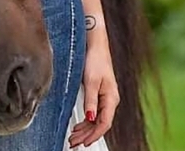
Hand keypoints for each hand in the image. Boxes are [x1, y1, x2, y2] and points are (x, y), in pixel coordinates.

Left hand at [68, 29, 118, 147]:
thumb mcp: (91, 81)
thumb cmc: (95, 59)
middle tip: (73, 143)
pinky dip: (86, 121)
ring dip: (85, 130)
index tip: (84, 143)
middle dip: (87, 135)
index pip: (104, 123)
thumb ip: (91, 100)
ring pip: (96, 119)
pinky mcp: (98, 93)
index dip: (94, 135)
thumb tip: (90, 118)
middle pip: (99, 124)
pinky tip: (78, 126)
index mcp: (111, 98)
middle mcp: (109, 100)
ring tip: (73, 137)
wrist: (94, 44)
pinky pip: (93, 112)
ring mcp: (104, 97)